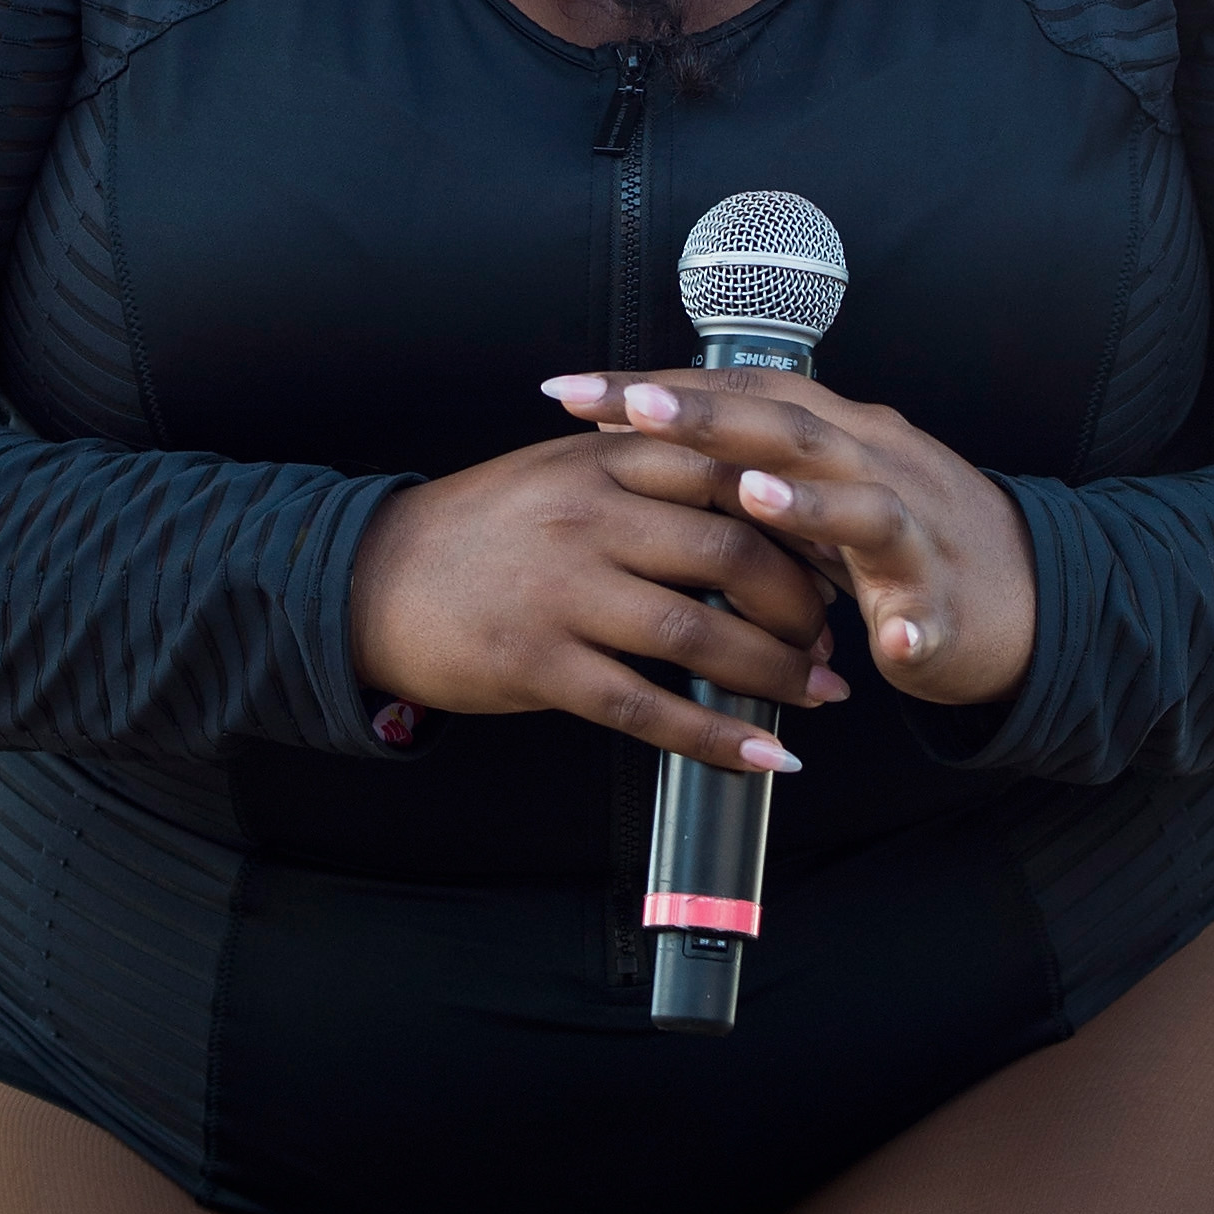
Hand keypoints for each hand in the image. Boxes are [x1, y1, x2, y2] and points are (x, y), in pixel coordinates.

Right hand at [348, 431, 851, 772]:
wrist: (372, 578)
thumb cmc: (485, 527)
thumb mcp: (565, 468)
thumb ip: (650, 473)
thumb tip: (758, 504)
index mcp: (606, 457)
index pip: (733, 474)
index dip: (802, 520)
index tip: (841, 555)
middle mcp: (590, 514)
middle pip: (734, 551)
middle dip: (802, 604)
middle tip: (829, 638)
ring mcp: (564, 590)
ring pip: (700, 632)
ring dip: (775, 672)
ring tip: (815, 695)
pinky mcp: (539, 663)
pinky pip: (647, 707)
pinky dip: (716, 737)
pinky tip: (762, 757)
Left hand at [540, 370, 1036, 709]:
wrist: (1022, 594)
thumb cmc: (896, 537)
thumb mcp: (816, 485)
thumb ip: (742, 458)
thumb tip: (637, 431)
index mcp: (835, 433)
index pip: (740, 393)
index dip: (661, 388)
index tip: (573, 390)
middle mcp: (876, 464)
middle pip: (790, 429)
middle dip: (710, 418)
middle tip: (633, 409)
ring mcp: (917, 533)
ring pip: (864, 508)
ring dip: (808, 504)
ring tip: (751, 498)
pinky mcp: (948, 604)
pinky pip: (931, 614)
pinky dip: (912, 624)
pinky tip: (891, 640)